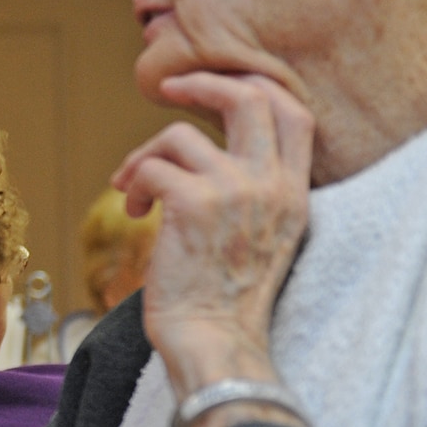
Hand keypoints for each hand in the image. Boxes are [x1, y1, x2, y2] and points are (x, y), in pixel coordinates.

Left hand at [113, 73, 314, 426]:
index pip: (293, 112)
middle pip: (248, 98)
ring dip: (145, 157)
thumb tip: (209, 148)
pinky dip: (132, 185)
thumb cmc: (226, 298)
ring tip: (134, 188)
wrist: (215, 342)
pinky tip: (135, 211)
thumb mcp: (263, 236)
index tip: (216, 87)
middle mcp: (271, 186)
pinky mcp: (193, 204)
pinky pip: (150, 168)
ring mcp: (235, 191)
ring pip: (178, 136)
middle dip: (202, 84)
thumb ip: (252, 190)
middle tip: (168, 90)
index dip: (253, 85)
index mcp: (294, 193)